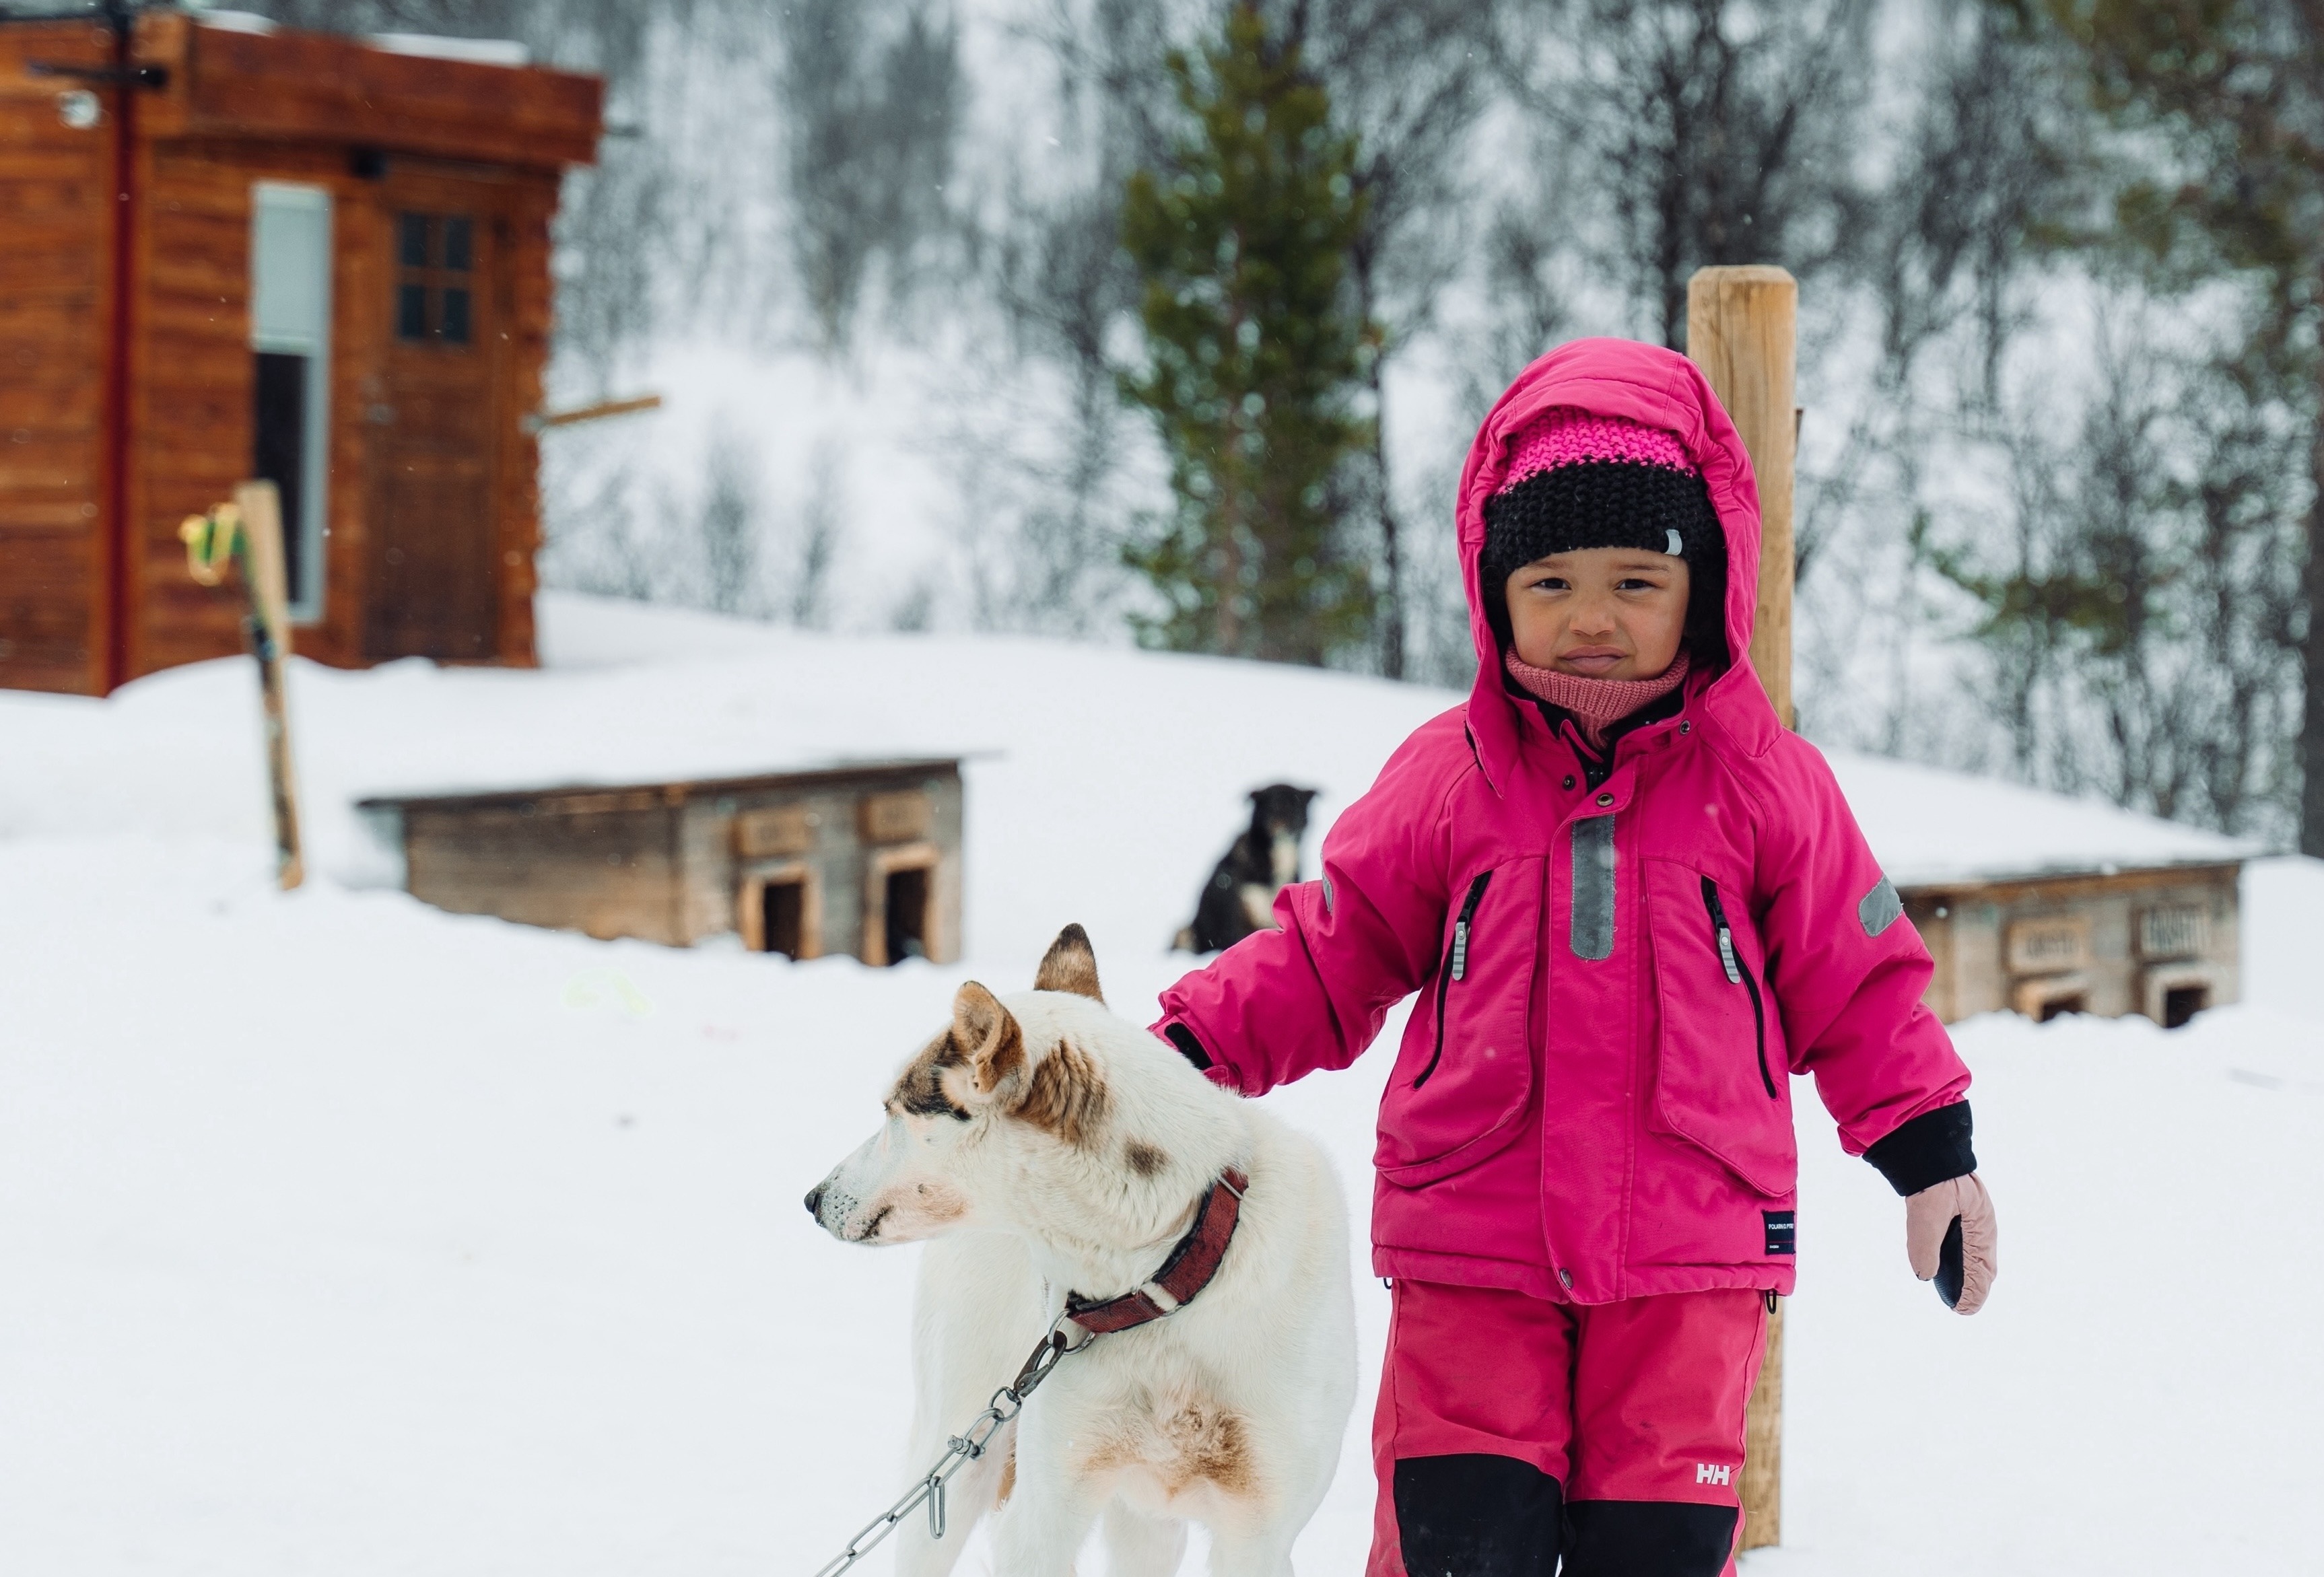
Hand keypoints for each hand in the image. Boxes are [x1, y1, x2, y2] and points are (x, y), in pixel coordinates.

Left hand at [1905, 1172, 1995, 1314]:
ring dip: (1970, 1274)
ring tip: (1959, 1293)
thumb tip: (1925, 1275)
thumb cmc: (1933, 1180)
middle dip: (1975, 1286)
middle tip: (1962, 1307)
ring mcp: (1974, 1218)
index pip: (1982, 1270)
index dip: (1974, 1292)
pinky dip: (1964, 1258)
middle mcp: (1982, 1226)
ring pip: (1975, 1254)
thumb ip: (1925, 1245)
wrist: (1929, 1148)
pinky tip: (1950, 1264)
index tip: (1963, 1310)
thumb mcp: (1927, 1214)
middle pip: (1983, 1265)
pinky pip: (1968, 1241)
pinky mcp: (1963, 1211)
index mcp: (1981, 1228)